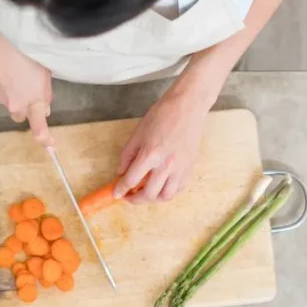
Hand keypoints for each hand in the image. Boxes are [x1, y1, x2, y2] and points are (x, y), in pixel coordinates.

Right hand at [0, 18, 54, 145]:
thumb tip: (44, 108)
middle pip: (20, 114)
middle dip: (25, 105)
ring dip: (12, 92)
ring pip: (7, 101)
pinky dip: (0, 83)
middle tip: (29, 87)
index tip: (51, 146)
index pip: (39, 127)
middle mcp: (13, 103)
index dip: (45, 139)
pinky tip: (3, 67)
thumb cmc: (26, 51)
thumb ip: (45, 94)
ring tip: (15, 70)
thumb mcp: (44, 72)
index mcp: (32, 100)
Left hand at [114, 88, 208, 202]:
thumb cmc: (162, 115)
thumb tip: (121, 172)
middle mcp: (166, 165)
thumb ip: (128, 155)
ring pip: (166, 196)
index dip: (121, 189)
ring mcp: (180, 168)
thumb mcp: (138, 133)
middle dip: (135, 199)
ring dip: (153, 198)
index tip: (116, 194)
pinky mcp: (190, 167)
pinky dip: (168, 191)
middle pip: (148, 194)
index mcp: (150, 155)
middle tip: (129, 196)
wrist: (187, 107)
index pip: (131, 180)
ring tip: (146, 192)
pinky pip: (178, 188)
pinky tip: (161, 185)